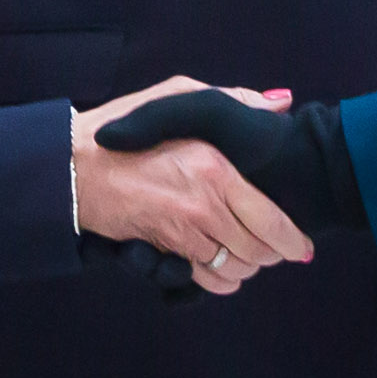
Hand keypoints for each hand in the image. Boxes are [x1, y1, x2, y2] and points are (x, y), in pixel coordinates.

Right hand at [72, 81, 319, 295]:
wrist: (76, 166)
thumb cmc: (127, 126)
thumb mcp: (180, 97)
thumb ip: (235, 99)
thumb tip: (279, 106)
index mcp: (215, 169)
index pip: (271, 220)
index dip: (292, 241)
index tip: (301, 248)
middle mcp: (203, 205)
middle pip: (258, 251)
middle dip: (271, 255)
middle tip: (273, 249)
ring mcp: (182, 233)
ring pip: (235, 269)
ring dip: (245, 267)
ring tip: (246, 255)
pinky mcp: (162, 250)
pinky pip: (206, 279)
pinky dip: (220, 280)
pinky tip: (221, 267)